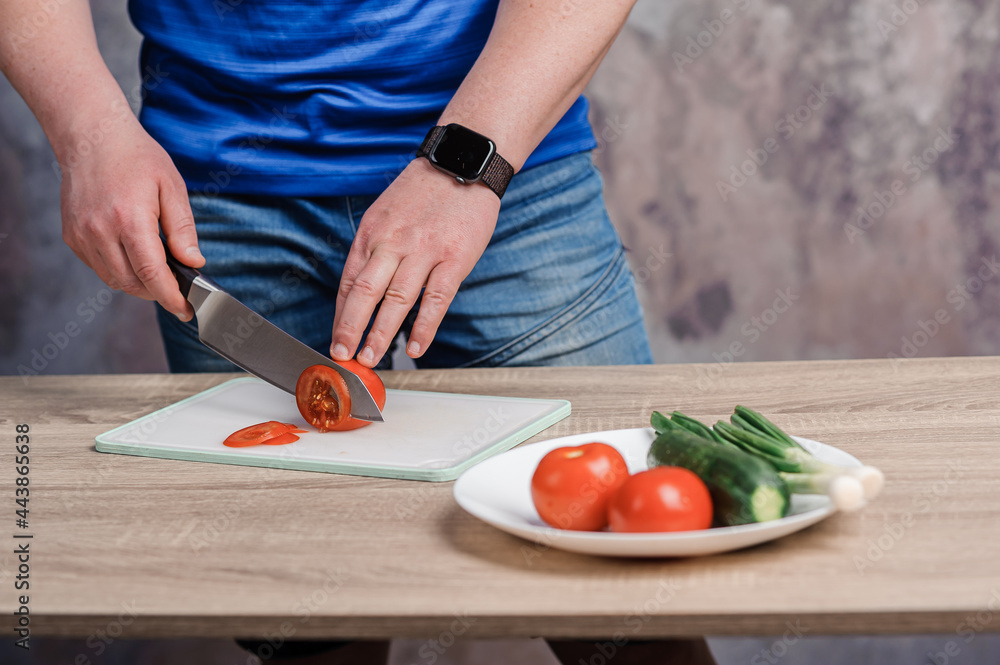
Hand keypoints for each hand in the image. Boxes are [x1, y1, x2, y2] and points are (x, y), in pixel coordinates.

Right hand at [58, 114, 203, 319]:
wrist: (92, 137)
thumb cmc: (136, 157)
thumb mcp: (172, 187)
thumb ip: (183, 229)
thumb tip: (194, 262)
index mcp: (129, 219)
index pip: (151, 273)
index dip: (170, 297)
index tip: (186, 310)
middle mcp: (100, 230)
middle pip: (132, 282)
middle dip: (157, 292)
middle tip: (177, 290)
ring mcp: (81, 234)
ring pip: (113, 279)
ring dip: (138, 282)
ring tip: (158, 272)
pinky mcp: (71, 236)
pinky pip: (98, 266)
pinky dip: (118, 269)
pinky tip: (132, 255)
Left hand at [330, 157, 500, 366]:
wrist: (462, 163)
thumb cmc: (424, 192)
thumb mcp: (386, 213)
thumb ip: (374, 250)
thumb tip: (361, 291)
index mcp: (372, 232)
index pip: (349, 282)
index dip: (340, 316)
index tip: (336, 340)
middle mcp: (393, 242)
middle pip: (365, 293)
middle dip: (350, 329)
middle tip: (342, 356)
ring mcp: (424, 251)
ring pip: (396, 300)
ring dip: (381, 333)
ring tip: (371, 358)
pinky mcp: (454, 259)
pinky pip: (436, 300)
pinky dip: (424, 327)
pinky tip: (416, 348)